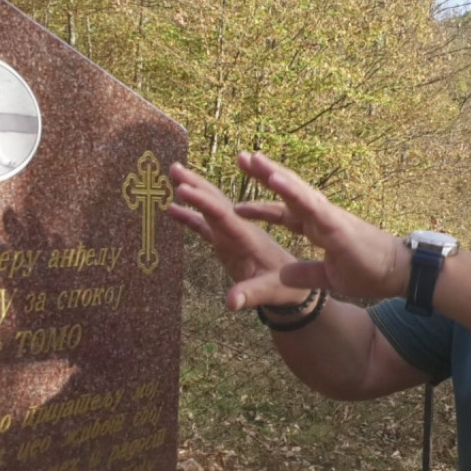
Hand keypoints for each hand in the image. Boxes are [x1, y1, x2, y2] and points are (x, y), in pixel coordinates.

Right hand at [167, 160, 302, 309]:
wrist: (298, 288)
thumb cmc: (289, 288)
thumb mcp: (274, 292)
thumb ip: (251, 294)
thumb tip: (230, 302)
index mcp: (252, 237)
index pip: (225, 215)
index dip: (204, 202)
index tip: (184, 188)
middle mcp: (243, 229)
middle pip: (219, 202)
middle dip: (197, 184)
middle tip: (174, 167)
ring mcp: (236, 233)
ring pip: (214, 206)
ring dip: (195, 190)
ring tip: (174, 172)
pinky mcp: (231, 240)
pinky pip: (209, 224)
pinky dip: (192, 215)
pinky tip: (172, 208)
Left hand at [230, 152, 406, 302]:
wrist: (400, 274)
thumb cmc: (370, 272)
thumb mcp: (327, 278)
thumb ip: (304, 272)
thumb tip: (283, 273)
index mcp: (318, 229)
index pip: (285, 214)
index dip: (263, 208)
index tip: (238, 205)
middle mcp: (322, 217)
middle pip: (288, 192)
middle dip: (265, 174)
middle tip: (241, 157)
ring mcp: (329, 216)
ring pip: (298, 190)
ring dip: (275, 173)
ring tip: (252, 158)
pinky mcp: (337, 222)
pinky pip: (310, 203)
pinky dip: (292, 191)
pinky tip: (274, 179)